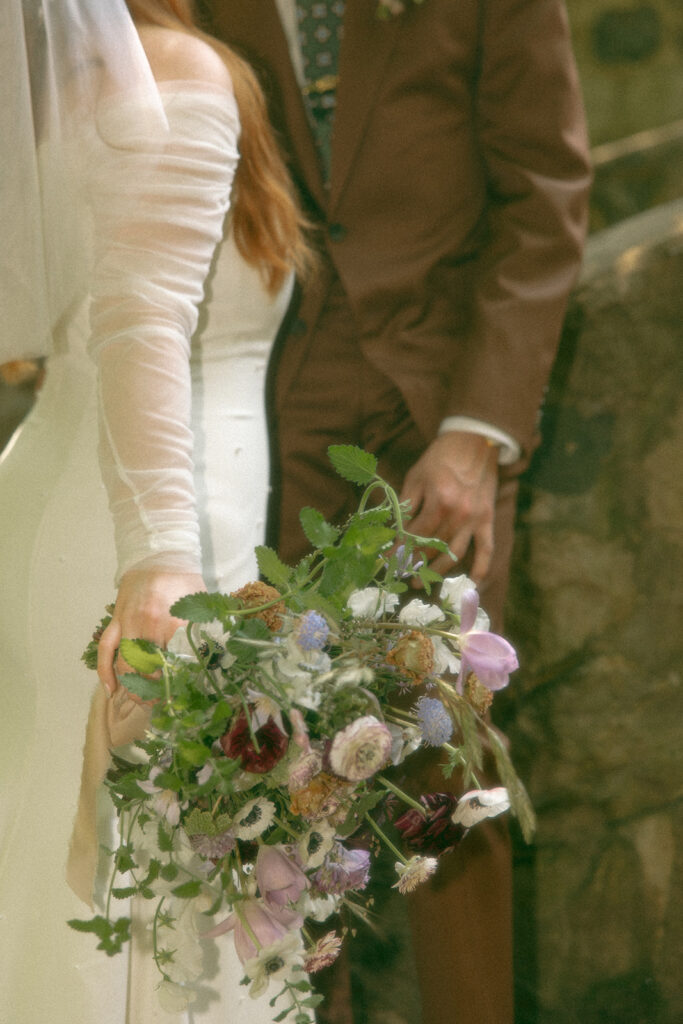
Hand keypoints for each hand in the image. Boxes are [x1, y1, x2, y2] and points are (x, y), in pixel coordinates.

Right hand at [97, 569, 205, 695]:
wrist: (159, 554)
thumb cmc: (184, 580)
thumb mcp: (201, 603)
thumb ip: (205, 630)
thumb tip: (216, 659)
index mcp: (173, 621)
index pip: (174, 663)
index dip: (177, 684)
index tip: (182, 697)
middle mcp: (148, 624)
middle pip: (149, 669)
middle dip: (154, 691)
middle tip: (162, 704)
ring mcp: (128, 622)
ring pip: (127, 663)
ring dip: (133, 686)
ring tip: (142, 701)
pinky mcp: (116, 620)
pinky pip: (106, 649)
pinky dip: (106, 671)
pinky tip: (111, 689)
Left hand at [400, 431, 498, 583]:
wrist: (474, 441)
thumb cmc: (441, 457)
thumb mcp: (416, 475)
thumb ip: (407, 504)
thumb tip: (396, 531)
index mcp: (438, 501)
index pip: (414, 534)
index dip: (399, 549)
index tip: (388, 561)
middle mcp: (457, 514)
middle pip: (432, 547)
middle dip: (415, 563)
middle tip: (403, 575)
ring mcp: (474, 519)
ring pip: (455, 554)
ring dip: (438, 571)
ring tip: (424, 581)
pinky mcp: (487, 519)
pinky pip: (487, 549)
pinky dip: (480, 569)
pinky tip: (471, 584)